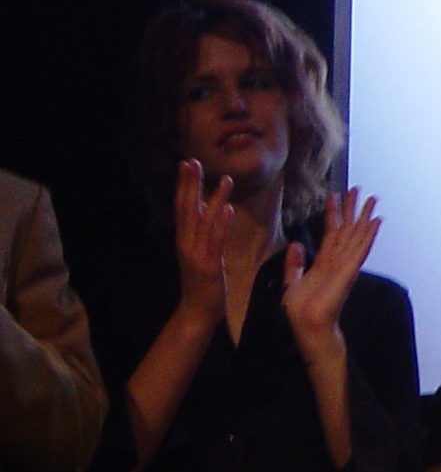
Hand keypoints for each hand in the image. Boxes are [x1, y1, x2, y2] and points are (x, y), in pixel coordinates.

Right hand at [171, 159, 234, 325]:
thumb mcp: (198, 252)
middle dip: (190, 184)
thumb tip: (203, 208)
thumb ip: (199, 231)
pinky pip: (215, 240)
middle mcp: (186, 242)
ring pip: (204, 221)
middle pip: (186, 207)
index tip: (187, 163)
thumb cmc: (202, 282)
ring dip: (214, 198)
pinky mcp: (209, 265)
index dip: (184, 184)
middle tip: (193, 161)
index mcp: (184, 238)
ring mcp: (196, 253)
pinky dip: (221, 224)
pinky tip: (228, 209)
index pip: (182, 206)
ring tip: (226, 179)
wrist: (198, 311)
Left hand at [282, 189, 380, 350]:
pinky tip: (376, 222)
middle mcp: (338, 260)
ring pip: (357, 235)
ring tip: (371, 199)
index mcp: (324, 262)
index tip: (334, 196)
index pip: (330, 232)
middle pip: (347, 229)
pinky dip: (369, 235)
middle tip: (357, 189)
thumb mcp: (291, 281)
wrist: (308, 325)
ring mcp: (346, 265)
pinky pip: (360, 249)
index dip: (333, 214)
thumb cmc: (301, 310)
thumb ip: (294, 263)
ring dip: (364, 217)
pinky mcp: (349, 271)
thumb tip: (295, 244)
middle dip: (352, 209)